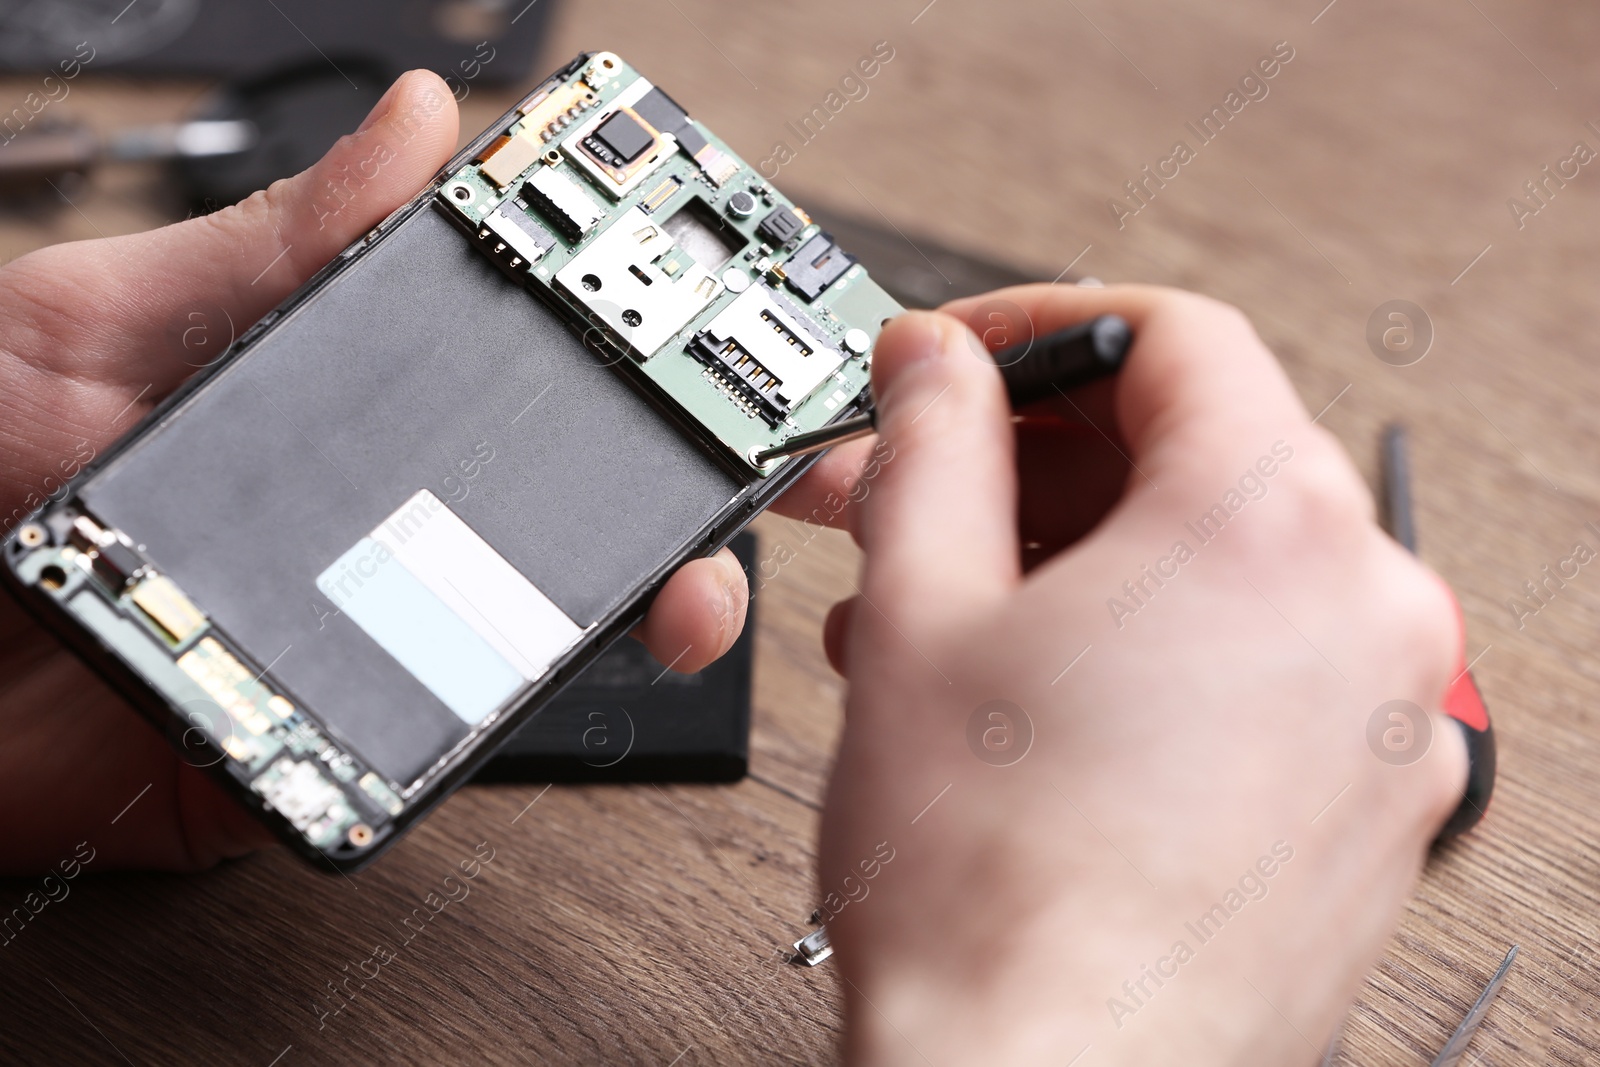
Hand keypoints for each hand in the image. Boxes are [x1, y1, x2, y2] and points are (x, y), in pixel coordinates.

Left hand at [0, 71, 855, 872]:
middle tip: (790, 454)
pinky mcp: (344, 733)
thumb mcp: (106, 315)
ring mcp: (372, 620)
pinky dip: (547, 698)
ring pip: (555, 615)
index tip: (730, 310)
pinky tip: (600, 655)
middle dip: (703, 478)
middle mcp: (376, 506)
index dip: (635, 336)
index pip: (521, 358)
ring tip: (702, 586)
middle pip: (575, 494)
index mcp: (340, 395)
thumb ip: (278, 246)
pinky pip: (468, 725)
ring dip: (661, 599)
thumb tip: (422, 127)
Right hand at [817, 285, 1468, 1063]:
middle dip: (1041, 462)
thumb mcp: (920, 610)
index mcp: (1271, 530)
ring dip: (1080, 561)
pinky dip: (1152, 650)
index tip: (968, 358)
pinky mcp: (1368, 810)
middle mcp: (1369, 614)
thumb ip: (933, 443)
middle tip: (930, 491)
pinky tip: (1034, 696)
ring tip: (953, 611)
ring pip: (1224, 568)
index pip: (1171, 338)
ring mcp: (1386, 723)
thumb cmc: (989, 890)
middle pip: (1201, 451)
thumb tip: (936, 365)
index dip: (1043, 327)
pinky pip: (1261, 669)